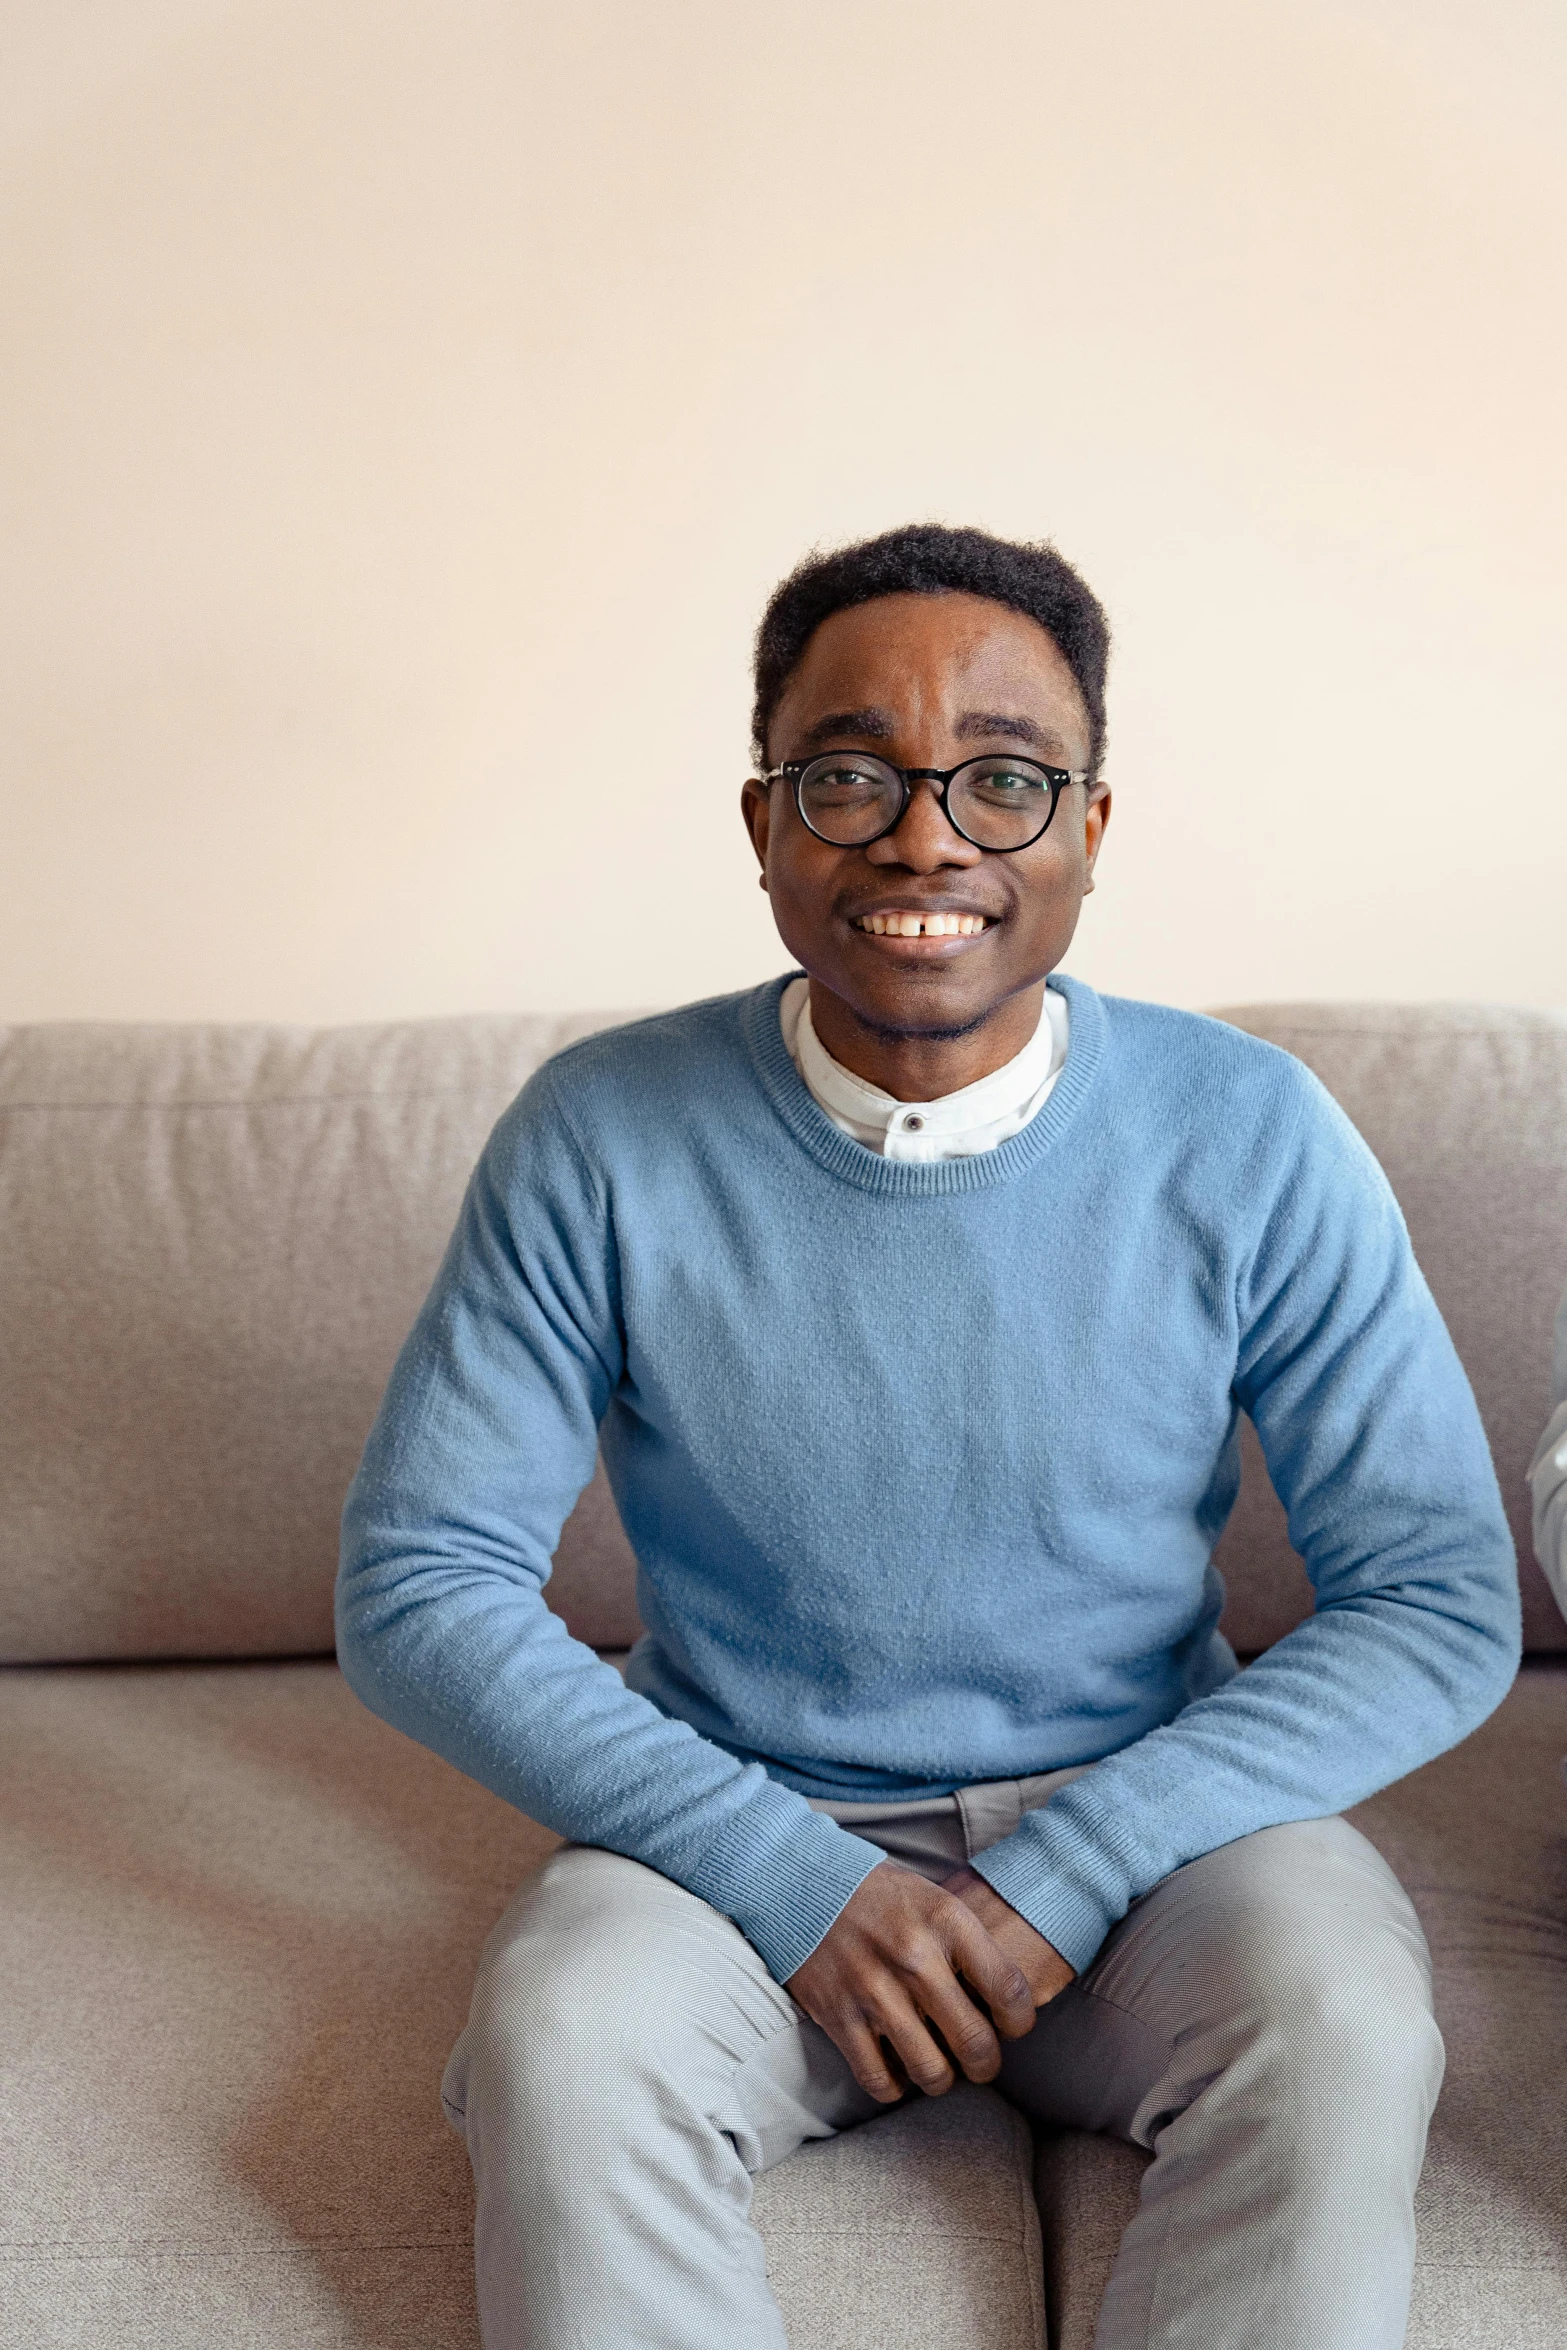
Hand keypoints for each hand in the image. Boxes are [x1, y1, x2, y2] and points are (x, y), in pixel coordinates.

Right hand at [786, 1860, 1068, 2104]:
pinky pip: (879, 2080)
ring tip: (939, 2066)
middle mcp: (914, 1957)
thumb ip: (969, 1944)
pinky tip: (897, 2069)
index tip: (1012, 2026)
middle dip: (986, 2064)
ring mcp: (874, 1990)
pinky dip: (894, 2087)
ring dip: (942, 2079)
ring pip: (932, 2072)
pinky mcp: (838, 2017)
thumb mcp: (934, 1898)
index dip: (1020, 2021)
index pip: (1009, 1990)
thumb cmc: (880, 1895)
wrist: (801, 1884)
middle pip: (976, 2043)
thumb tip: (1006, 2000)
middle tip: (980, 2059)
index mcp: (946, 1920)